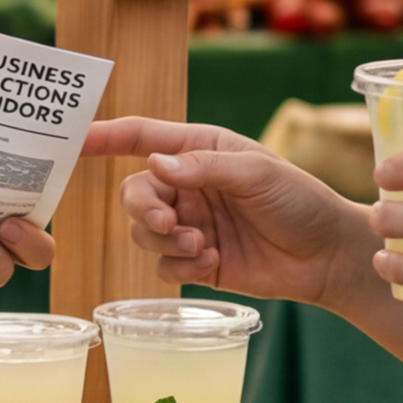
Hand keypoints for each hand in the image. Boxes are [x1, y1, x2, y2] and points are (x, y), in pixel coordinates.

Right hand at [97, 114, 372, 306]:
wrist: (328, 256)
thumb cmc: (300, 201)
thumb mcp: (256, 173)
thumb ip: (204, 168)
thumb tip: (153, 165)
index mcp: (199, 151)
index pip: (142, 137)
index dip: (106, 137)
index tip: (74, 141)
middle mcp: (188, 186)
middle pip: (135, 193)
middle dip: (144, 209)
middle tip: (168, 222)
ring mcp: (191, 225)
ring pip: (144, 232)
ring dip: (166, 241)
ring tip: (202, 245)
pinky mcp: (198, 261)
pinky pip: (164, 265)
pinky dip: (181, 265)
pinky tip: (212, 263)